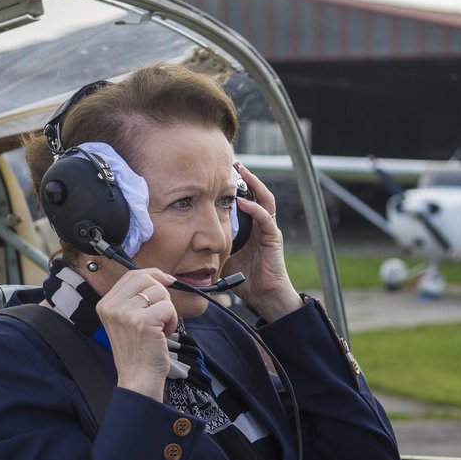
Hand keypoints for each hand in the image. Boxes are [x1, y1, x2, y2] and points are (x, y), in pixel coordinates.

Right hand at [95, 268, 177, 399]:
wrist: (138, 378)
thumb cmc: (137, 351)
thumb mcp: (126, 320)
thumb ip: (135, 298)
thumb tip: (160, 277)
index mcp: (105, 304)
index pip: (131, 275)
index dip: (153, 274)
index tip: (166, 280)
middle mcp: (112, 307)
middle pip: (146, 279)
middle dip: (162, 293)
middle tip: (160, 314)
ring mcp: (126, 313)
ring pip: (160, 293)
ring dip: (167, 310)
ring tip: (158, 328)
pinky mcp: (143, 322)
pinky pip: (168, 308)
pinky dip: (172, 320)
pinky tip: (162, 334)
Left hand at [223, 162, 302, 321]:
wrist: (265, 296)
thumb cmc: (246, 279)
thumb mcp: (223, 259)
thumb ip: (212, 248)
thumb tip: (188, 245)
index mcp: (251, 228)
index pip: (246, 199)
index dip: (237, 185)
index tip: (222, 172)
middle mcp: (262, 225)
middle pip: (257, 193)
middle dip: (246, 177)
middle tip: (234, 163)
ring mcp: (269, 230)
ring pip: (265, 199)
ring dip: (254, 185)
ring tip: (242, 173)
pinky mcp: (273, 239)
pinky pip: (266, 218)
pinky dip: (255, 208)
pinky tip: (243, 202)